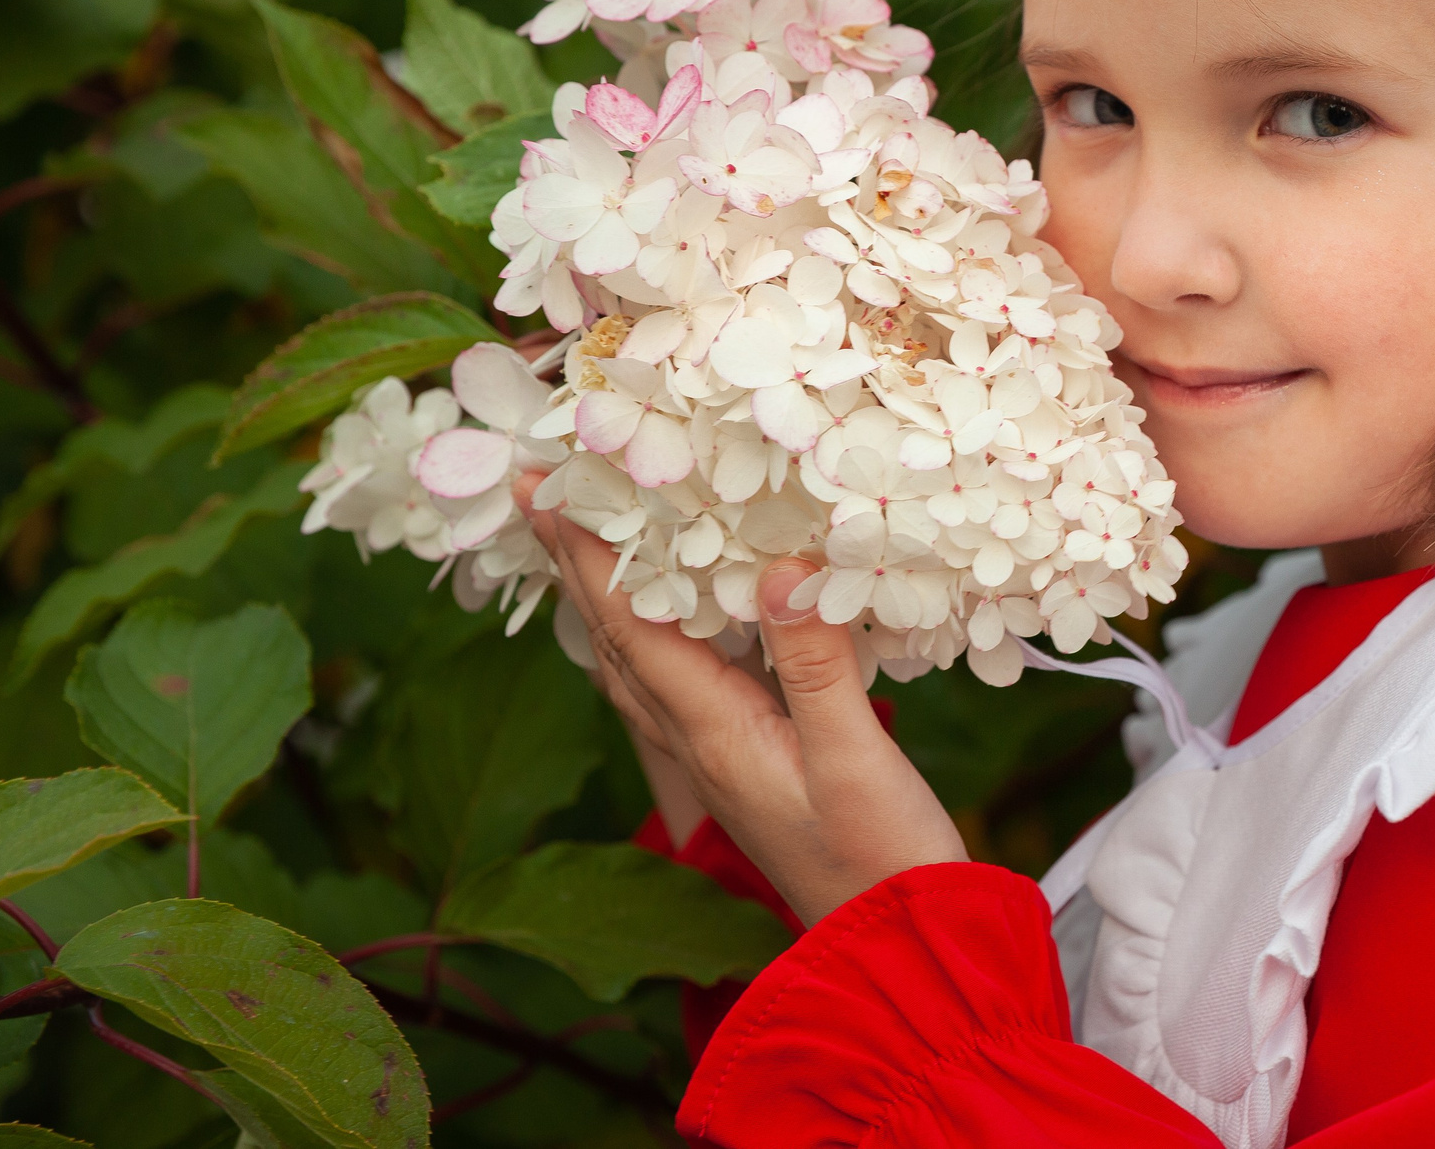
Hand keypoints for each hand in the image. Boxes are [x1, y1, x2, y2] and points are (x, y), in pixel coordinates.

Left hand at [515, 473, 967, 924]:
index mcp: (715, 733)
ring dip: (602, 601)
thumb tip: (778, 570)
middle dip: (575, 566)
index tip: (544, 490)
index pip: (633, 628)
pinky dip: (651, 641)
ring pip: (636, 667)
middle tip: (535, 494)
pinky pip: (674, 689)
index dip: (589, 555)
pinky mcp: (750, 766)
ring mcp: (721, 759)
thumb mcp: (856, 757)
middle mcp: (701, 744)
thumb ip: (817, 665)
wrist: (898, 945)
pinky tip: (664, 628)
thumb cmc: (883, 859)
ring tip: (578, 545)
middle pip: (615, 642)